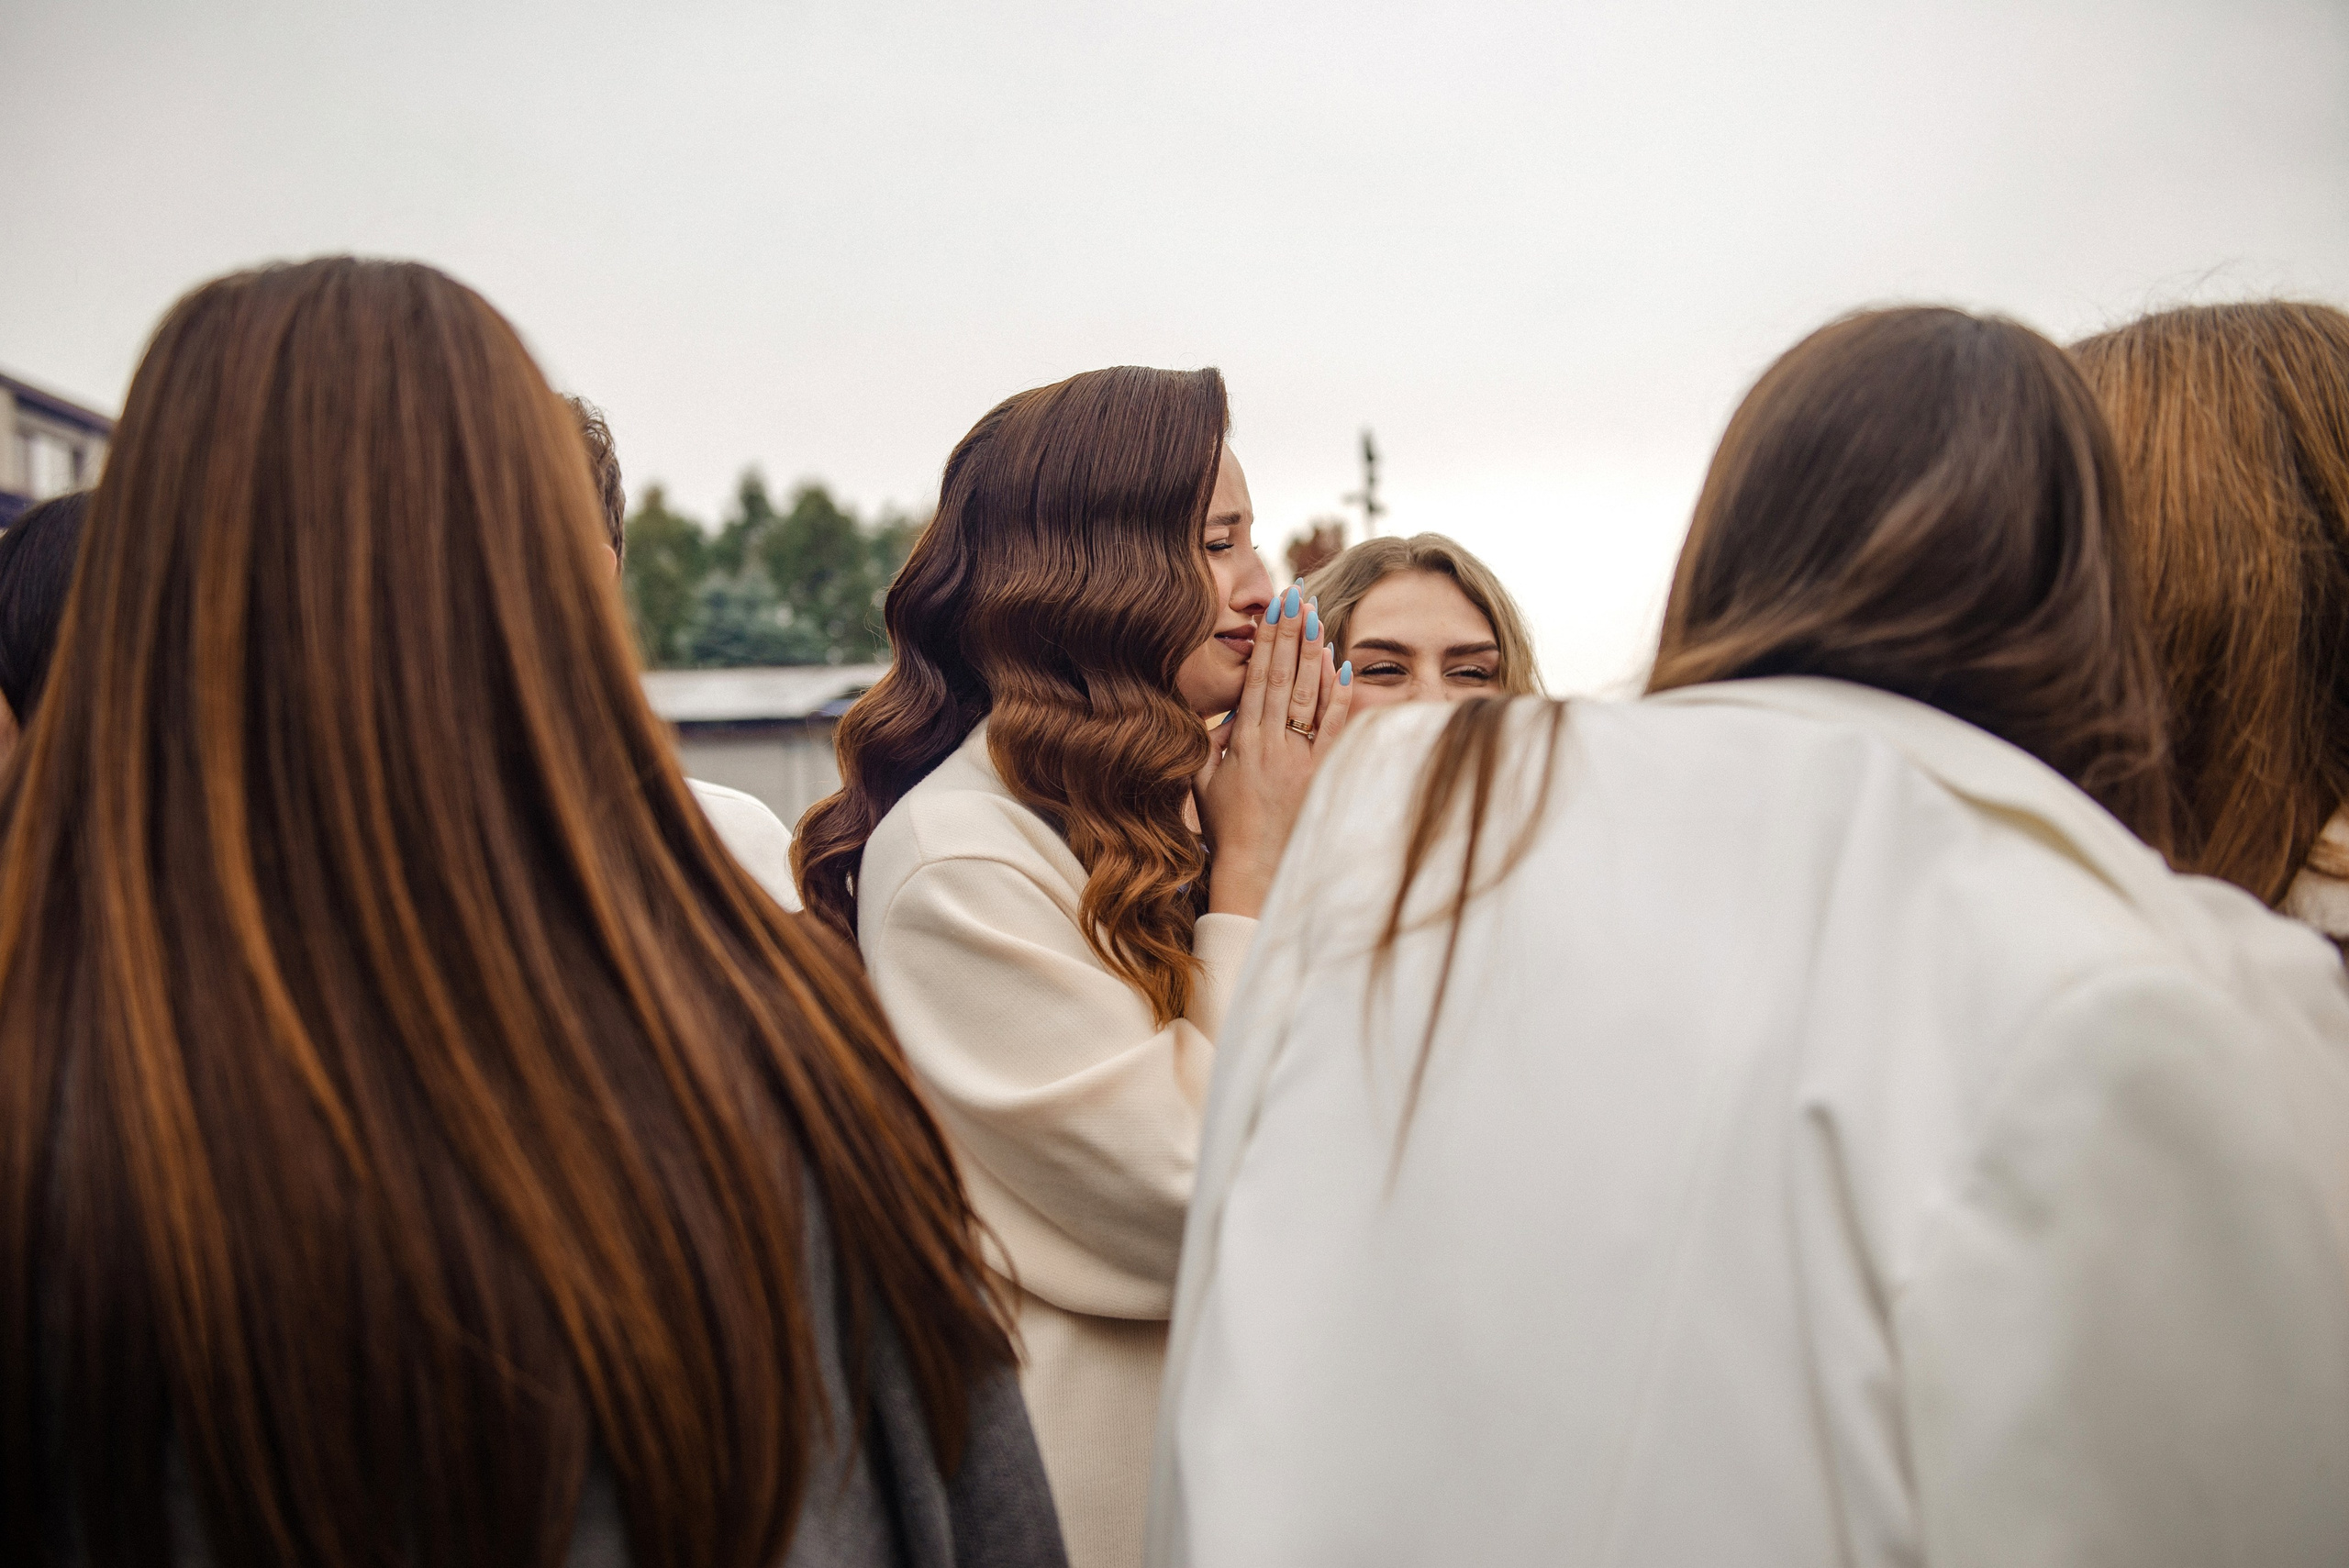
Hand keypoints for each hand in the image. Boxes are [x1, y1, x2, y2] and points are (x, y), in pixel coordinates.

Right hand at [1195, 584, 1355, 918]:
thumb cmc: (1226, 827)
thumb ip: (1207, 744)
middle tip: (1298, 597)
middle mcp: (1274, 743)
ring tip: (1319, 619)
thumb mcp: (1203, 781)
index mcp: (1243, 741)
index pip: (1258, 679)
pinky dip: (1340, 695)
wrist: (1255, 869)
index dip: (1266, 643)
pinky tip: (1343, 666)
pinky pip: (1335, 727)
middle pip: (1286, 677)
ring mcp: (1301, 758)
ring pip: (1311, 695)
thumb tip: (1215, 715)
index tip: (1272, 612)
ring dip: (1315, 654)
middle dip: (1291, 634)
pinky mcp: (1322, 773)